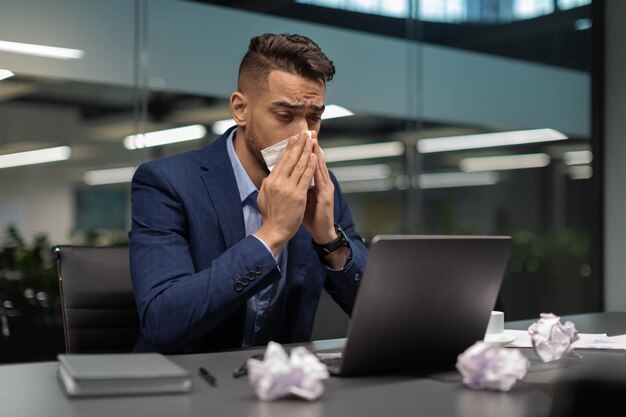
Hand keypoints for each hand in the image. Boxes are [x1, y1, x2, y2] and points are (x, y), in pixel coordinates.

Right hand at [255, 132, 316, 255]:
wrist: (275, 231)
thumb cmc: (270, 216)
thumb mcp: (264, 197)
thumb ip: (269, 184)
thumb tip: (271, 175)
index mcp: (270, 182)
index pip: (281, 160)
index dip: (289, 148)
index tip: (294, 138)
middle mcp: (277, 183)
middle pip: (290, 159)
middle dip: (298, 144)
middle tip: (304, 132)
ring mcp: (288, 189)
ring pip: (299, 165)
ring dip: (306, 151)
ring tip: (311, 140)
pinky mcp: (298, 196)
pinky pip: (306, 177)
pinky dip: (311, 166)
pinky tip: (315, 157)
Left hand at [302, 131, 335, 243]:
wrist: (322, 231)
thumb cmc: (311, 216)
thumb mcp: (302, 198)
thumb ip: (297, 186)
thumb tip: (286, 177)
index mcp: (315, 183)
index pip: (309, 163)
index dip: (305, 150)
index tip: (300, 137)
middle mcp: (322, 182)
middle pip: (315, 160)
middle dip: (311, 145)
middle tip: (308, 130)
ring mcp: (325, 188)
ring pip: (319, 166)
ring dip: (316, 151)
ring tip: (312, 138)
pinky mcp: (326, 195)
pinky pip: (321, 178)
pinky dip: (317, 167)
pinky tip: (314, 158)